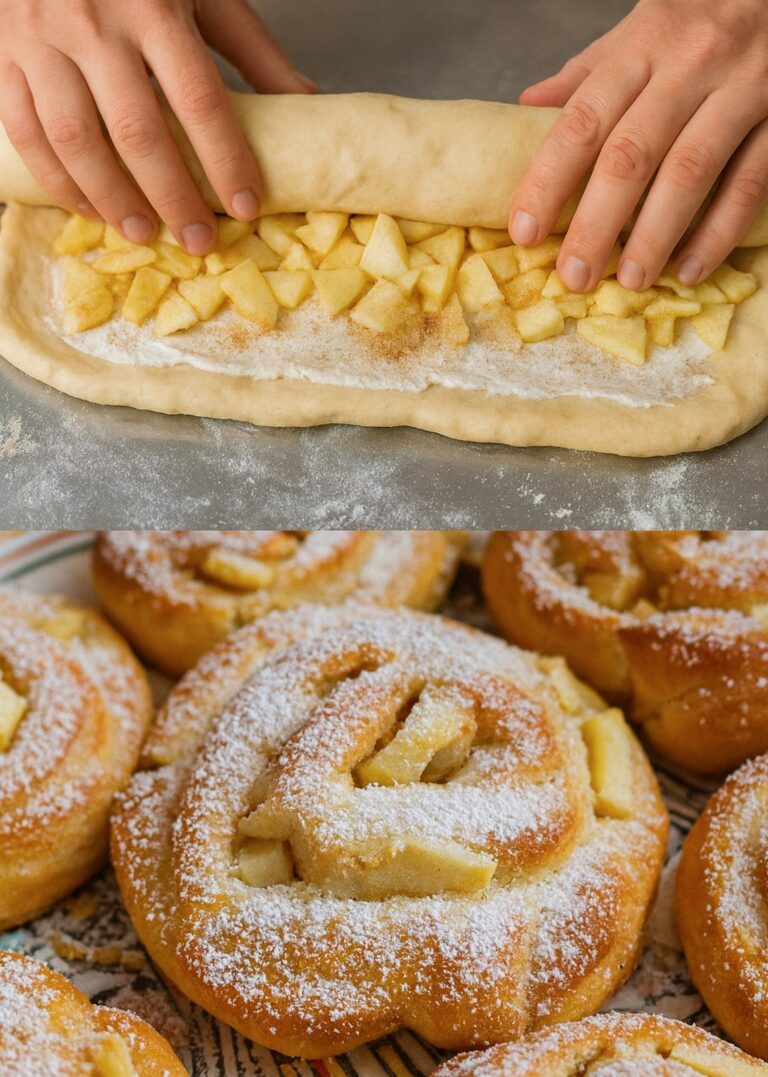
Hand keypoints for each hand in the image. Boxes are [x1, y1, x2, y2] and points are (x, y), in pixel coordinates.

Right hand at [0, 0, 314, 253]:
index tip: (246, 206)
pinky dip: (57, 180)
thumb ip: (248, 47)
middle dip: (173, 197)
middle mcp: (93, 23)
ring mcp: (41, 39)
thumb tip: (305, 102)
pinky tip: (88, 208)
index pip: (199, 99)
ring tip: (144, 234)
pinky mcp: (4, 55)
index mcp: (153, 6)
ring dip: (113, 199)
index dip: (225, 160)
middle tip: (199, 240)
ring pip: (76, 139)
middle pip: (137, 132)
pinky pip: (25, 131)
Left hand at [508, 0, 767, 290]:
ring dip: (656, 236)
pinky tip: (691, 269)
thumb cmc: (707, 14)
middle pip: (631, 154)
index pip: (583, 120)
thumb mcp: (644, 27)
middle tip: (575, 275)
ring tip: (631, 279)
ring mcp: (742, 89)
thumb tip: (527, 108)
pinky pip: (749, 183)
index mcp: (643, 45)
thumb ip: (590, 73)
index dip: (548, 180)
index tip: (524, 232)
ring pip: (690, 172)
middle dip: (596, 223)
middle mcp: (690, 65)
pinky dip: (718, 232)